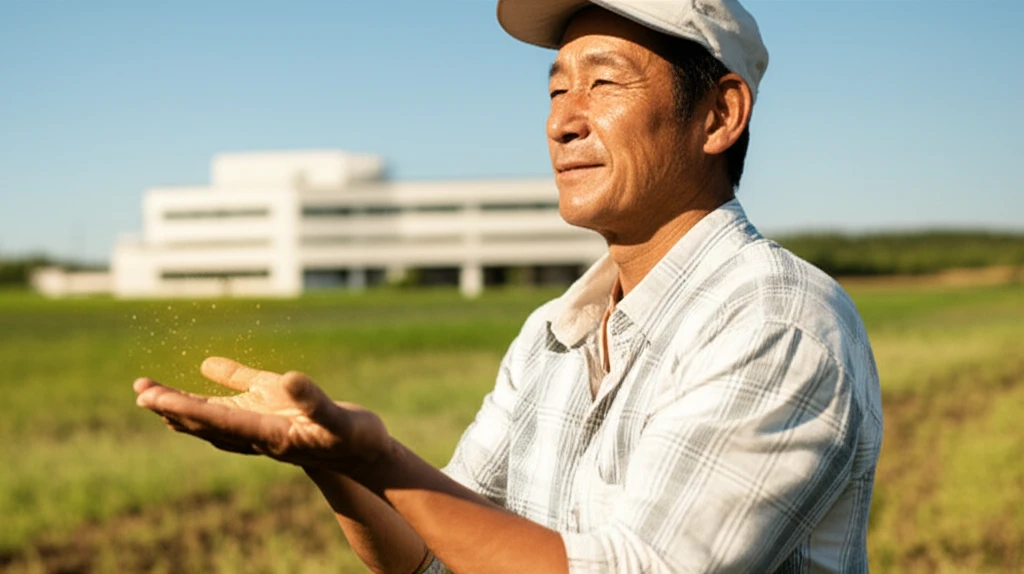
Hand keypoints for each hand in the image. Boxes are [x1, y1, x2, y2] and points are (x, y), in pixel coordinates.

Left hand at [133, 357, 390, 470]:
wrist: (365, 454)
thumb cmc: (357, 439)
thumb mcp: (340, 420)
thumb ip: (314, 400)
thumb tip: (289, 378)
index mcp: (272, 435)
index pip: (220, 422)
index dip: (187, 409)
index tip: (156, 400)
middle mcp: (259, 433)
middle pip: (206, 422)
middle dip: (172, 407)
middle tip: (140, 391)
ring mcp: (263, 423)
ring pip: (213, 415)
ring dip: (180, 404)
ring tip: (148, 391)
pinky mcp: (275, 410)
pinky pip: (240, 398)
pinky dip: (219, 385)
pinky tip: (206, 370)